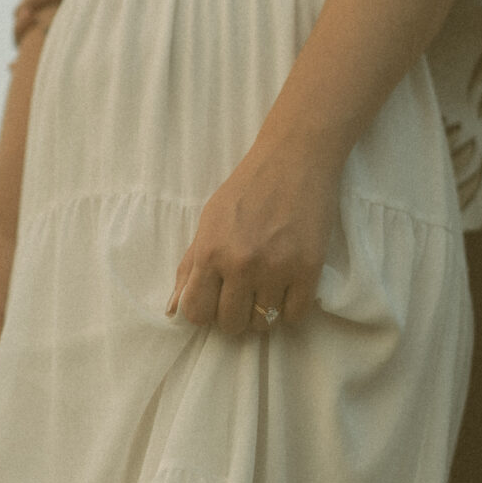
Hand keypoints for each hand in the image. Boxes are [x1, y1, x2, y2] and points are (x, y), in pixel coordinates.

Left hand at [166, 138, 340, 333]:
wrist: (295, 159)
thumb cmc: (248, 187)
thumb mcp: (208, 220)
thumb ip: (190, 266)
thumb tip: (173, 309)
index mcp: (210, 251)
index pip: (196, 313)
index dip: (205, 312)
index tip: (217, 301)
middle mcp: (241, 264)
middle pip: (231, 323)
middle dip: (236, 314)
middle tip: (245, 294)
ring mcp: (276, 269)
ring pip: (264, 323)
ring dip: (264, 312)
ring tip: (268, 289)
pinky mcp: (308, 270)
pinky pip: (295, 315)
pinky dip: (290, 308)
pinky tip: (288, 288)